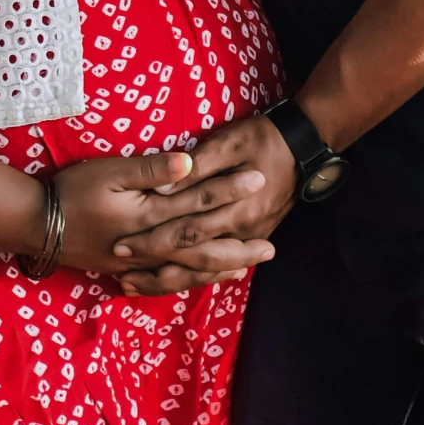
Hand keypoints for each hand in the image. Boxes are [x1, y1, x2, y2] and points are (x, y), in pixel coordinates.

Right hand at [52, 149, 275, 290]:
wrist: (38, 224)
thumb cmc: (72, 191)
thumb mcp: (108, 171)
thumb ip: (150, 169)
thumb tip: (190, 164)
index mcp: (149, 216)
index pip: (198, 202)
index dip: (229, 191)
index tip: (257, 180)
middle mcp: (151, 245)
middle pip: (204, 248)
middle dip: (239, 246)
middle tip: (272, 247)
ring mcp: (141, 263)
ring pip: (190, 271)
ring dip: (223, 267)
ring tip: (249, 264)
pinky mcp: (130, 270)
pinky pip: (171, 281)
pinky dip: (194, 280)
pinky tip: (207, 277)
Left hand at [110, 114, 298, 294]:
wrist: (303, 146)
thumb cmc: (261, 138)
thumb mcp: (229, 143)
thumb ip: (197, 166)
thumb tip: (162, 186)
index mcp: (235, 209)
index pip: (186, 232)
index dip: (152, 241)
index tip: (121, 246)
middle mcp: (242, 231)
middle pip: (193, 259)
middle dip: (155, 267)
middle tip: (121, 273)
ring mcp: (249, 237)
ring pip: (206, 270)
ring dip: (170, 279)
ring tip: (136, 286)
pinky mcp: (252, 236)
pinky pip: (219, 265)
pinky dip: (194, 275)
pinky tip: (172, 278)